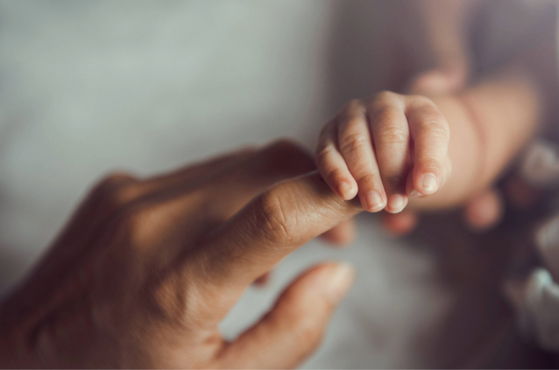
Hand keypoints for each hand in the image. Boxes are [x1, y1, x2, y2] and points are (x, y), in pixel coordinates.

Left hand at [0, 141, 360, 368]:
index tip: (367, 202)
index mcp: (179, 288)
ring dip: (273, 192)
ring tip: (270, 250)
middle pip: (265, 168)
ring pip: (236, 165)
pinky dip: (230, 197)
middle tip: (334, 231)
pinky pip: (199, 175)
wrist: (25, 359)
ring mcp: (129, 198)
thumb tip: (338, 272)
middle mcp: (151, 227)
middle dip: (315, 188)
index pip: (278, 214)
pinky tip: (219, 241)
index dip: (334, 199)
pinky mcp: (118, 187)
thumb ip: (293, 331)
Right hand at [316, 91, 451, 213]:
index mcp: (418, 108)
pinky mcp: (327, 132)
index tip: (425, 189)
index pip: (429, 127)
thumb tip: (415, 188)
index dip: (429, 159)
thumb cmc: (411, 166)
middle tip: (395, 205)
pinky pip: (328, 152)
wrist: (379, 163)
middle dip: (393, 172)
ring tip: (374, 205)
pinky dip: (337, 173)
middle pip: (390, 133)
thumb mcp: (429, 172)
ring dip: (366, 177)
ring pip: (356, 142)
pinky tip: (347, 192)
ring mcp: (352, 115)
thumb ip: (431, 179)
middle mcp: (384, 104)